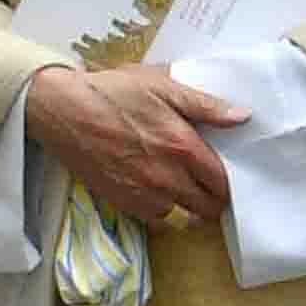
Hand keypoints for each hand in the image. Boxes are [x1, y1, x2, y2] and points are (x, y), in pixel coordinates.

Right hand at [25, 60, 246, 232]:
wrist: (62, 110)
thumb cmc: (113, 93)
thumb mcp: (163, 86)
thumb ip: (206, 105)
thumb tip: (243, 116)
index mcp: (182, 147)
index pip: (222, 181)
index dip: (230, 182)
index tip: (229, 176)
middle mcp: (166, 177)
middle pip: (207, 207)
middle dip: (214, 199)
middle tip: (210, 185)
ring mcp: (143, 194)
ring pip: (181, 216)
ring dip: (188, 206)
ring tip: (184, 189)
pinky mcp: (121, 202)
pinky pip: (154, 219)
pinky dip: (161, 210)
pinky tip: (157, 191)